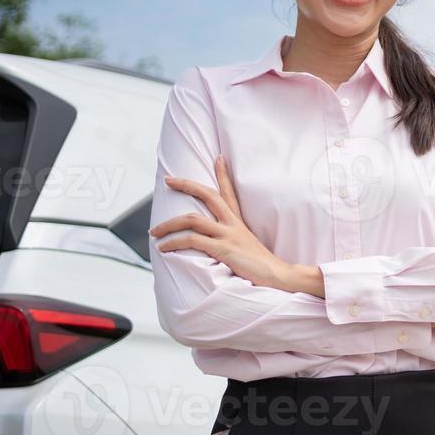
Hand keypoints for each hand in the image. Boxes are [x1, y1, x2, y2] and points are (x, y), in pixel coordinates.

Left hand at [150, 154, 292, 289]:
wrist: (279, 275)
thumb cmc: (261, 266)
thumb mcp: (247, 246)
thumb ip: (233, 240)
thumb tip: (215, 243)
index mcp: (239, 222)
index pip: (230, 192)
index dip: (224, 174)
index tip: (218, 158)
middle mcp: (233, 224)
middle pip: (208, 195)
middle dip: (186, 185)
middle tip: (169, 180)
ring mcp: (229, 234)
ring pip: (192, 219)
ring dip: (169, 224)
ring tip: (155, 232)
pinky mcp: (224, 248)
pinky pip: (192, 240)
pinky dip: (174, 242)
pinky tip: (164, 247)